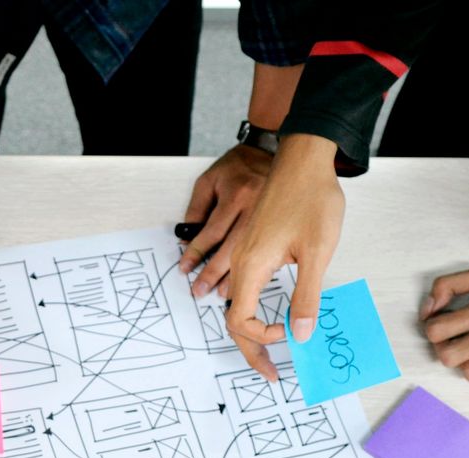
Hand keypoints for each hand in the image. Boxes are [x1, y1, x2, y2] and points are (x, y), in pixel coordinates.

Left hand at [178, 145, 272, 298]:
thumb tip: (187, 240)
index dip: (196, 253)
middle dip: (213, 273)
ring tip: (222, 293)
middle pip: (232, 248)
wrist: (274, 152)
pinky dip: (258, 267)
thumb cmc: (238, 167)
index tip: (184, 268)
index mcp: (236, 194)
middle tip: (200, 291)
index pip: (211, 231)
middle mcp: (256, 206)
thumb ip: (196, 209)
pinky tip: (250, 280)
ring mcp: (274, 216)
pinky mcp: (284, 222)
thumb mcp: (209, 180)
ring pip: (252, 252)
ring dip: (236, 276)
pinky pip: (270, 250)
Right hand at [224, 135, 343, 380]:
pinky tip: (267, 316)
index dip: (261, 338)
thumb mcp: (317, 252)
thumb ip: (306, 296)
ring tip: (266, 350)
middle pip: (231, 319)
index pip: (240, 320)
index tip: (289, 334)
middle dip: (249, 349)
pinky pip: (242, 287)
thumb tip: (300, 334)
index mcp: (252, 265)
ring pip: (234, 304)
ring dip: (248, 332)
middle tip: (269, 373)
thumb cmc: (312, 198)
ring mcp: (244, 254)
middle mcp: (241, 262)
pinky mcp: (252, 246)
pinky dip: (250, 310)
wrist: (305, 158)